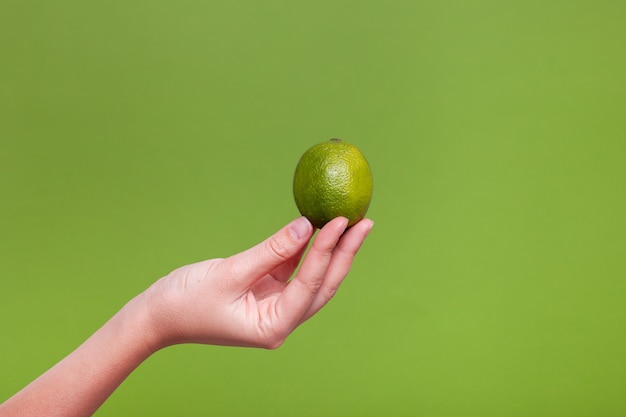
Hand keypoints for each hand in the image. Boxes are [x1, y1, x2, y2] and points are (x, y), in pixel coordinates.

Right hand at [143, 216, 373, 349]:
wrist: (158, 315)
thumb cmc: (187, 301)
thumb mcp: (230, 273)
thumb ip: (272, 250)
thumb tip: (306, 226)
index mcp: (273, 326)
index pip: (308, 285)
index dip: (327, 251)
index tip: (342, 221)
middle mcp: (280, 319)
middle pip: (322, 284)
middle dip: (343, 253)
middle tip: (363, 222)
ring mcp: (274, 306)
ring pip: (311, 277)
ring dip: (329, 251)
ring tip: (350, 223)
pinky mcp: (266, 292)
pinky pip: (292, 270)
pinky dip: (304, 250)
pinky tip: (317, 228)